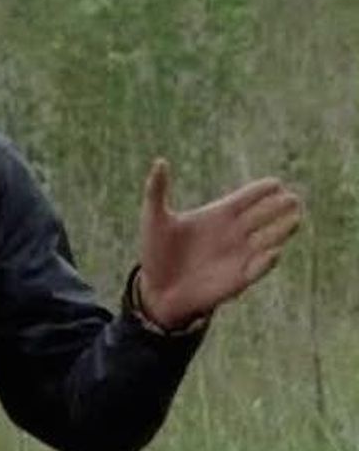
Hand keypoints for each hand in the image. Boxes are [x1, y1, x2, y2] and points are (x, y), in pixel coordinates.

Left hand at [138, 159, 301, 329]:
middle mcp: (233, 233)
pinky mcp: (239, 279)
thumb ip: (157, 190)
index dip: (261, 190)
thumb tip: (160, 161)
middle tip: (294, 199)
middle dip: (280, 207)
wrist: (156, 289)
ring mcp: (238, 256)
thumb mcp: (154, 218)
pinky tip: (273, 251)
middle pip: (263, 216)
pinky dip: (267, 261)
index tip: (276, 182)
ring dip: (282, 230)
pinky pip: (258, 268)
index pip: (246, 199)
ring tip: (295, 219)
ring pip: (269, 239)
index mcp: (217, 215)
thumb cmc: (156, 252)